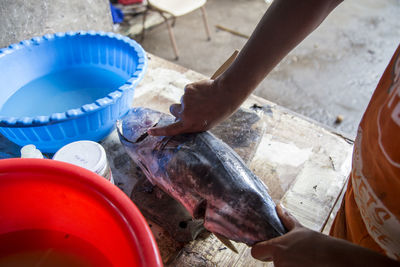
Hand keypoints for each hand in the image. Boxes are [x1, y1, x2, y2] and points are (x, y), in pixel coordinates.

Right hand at [148, 78, 240, 135]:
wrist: (227, 94)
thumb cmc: (218, 111)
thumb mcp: (204, 123)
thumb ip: (191, 122)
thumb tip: (180, 118)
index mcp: (189, 125)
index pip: (170, 130)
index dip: (159, 131)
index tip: (149, 131)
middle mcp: (185, 114)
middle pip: (173, 110)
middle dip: (178, 108)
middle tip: (193, 107)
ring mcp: (185, 101)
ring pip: (182, 99)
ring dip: (191, 99)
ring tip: (205, 99)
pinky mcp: (188, 89)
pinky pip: (188, 90)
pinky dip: (195, 90)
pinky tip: (205, 92)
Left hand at [251, 205, 399, 266]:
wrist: (336, 260)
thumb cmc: (318, 244)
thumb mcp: (300, 230)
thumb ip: (286, 219)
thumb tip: (278, 206)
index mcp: (278, 247)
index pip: (255, 251)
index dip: (260, 250)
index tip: (266, 249)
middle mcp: (279, 262)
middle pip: (269, 262)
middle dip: (277, 259)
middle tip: (293, 255)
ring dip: (289, 265)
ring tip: (303, 260)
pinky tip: (305, 265)